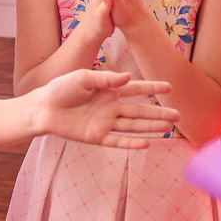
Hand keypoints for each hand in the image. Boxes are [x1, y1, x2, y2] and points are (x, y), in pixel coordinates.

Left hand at [35, 69, 178, 149]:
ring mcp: (104, 122)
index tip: (169, 87)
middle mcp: (110, 107)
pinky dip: (131, 143)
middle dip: (158, 112)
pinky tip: (147, 144)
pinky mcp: (96, 136)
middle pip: (139, 111)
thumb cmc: (60, 89)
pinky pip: (117, 141)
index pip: (135, 89)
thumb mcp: (82, 78)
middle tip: (178, 114)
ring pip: (133, 126)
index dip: (152, 88)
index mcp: (108, 90)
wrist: (42, 108)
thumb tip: (129, 77)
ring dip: (150, 127)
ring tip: (169, 127)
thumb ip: (106, 79)